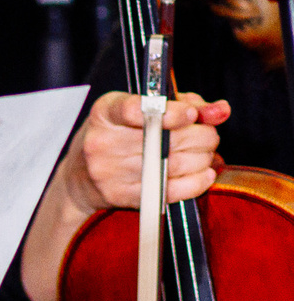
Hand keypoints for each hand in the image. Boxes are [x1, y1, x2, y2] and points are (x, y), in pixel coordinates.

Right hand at [18, 89, 229, 300]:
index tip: (191, 114)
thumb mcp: (140, 110)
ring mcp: (111, 172)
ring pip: (175, 164)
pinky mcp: (122, 196)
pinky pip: (170, 190)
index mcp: (106, 114)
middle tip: (207, 134)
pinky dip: (197, 182)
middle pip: (168, 139)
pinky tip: (203, 173)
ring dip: (203, 158)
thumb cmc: (115, 137)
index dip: (171, 112)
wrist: (79, 178)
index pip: (138, 110)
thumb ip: (184, 104)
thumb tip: (221, 110)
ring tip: (204, 153)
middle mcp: (103, 143)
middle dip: (202, 135)